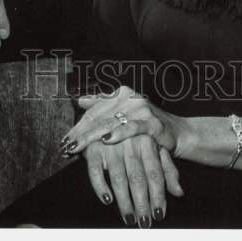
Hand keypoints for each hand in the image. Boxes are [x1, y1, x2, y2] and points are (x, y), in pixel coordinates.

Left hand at [60, 86, 189, 156]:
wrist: (176, 132)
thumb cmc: (145, 124)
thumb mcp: (123, 113)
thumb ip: (102, 104)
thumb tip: (79, 100)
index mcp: (121, 93)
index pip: (94, 109)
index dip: (79, 125)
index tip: (65, 139)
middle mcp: (130, 97)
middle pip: (99, 117)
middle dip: (80, 133)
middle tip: (66, 147)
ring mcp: (141, 109)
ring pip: (110, 122)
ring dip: (91, 137)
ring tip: (76, 147)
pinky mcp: (152, 122)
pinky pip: (132, 128)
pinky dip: (118, 134)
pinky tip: (106, 140)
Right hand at [82, 137, 182, 226]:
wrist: (115, 108)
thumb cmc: (139, 134)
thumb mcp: (156, 146)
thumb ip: (168, 169)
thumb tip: (179, 192)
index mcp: (147, 142)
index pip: (155, 173)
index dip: (158, 195)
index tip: (160, 214)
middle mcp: (130, 143)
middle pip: (137, 178)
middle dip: (142, 203)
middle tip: (145, 223)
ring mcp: (111, 145)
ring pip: (119, 178)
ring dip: (124, 201)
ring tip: (130, 218)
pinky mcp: (93, 148)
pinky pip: (95, 170)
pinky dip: (100, 186)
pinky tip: (107, 199)